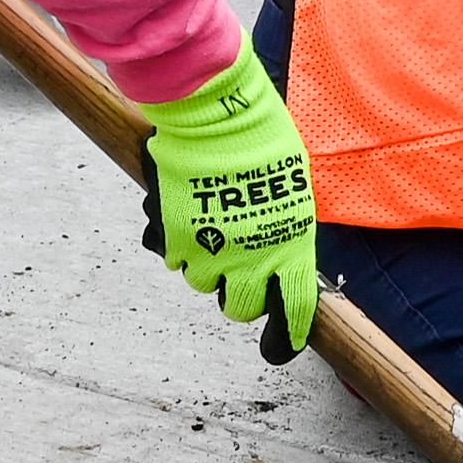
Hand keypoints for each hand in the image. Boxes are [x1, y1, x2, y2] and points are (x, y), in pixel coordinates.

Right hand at [135, 45, 319, 360]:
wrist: (215, 114)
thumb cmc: (262, 142)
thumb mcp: (292, 190)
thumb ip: (284, 229)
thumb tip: (276, 251)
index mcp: (289, 247)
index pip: (291, 311)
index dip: (284, 338)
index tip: (280, 348)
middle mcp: (248, 259)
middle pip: (240, 307)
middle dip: (240, 294)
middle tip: (239, 269)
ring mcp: (207, 251)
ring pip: (203, 284)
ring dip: (207, 264)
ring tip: (213, 224)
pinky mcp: (171, 237)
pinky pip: (171, 256)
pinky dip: (176, 242)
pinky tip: (185, 212)